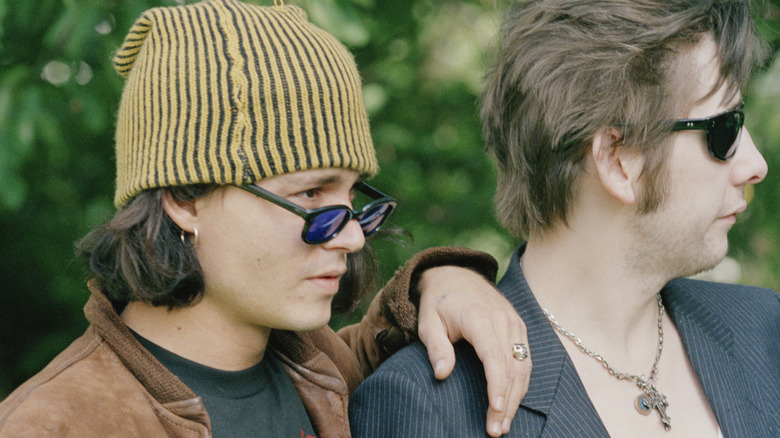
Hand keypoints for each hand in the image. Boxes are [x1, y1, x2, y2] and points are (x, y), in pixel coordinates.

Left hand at [417, 265, 529, 436]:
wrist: (454, 275)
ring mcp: (514, 322)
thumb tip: (442, 375)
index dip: (498, 388)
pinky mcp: (518, 326)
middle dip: (508, 402)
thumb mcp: (428, 322)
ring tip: (505, 423)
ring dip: (517, 396)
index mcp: (479, 318)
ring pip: (524, 365)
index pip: (495, 359)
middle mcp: (503, 320)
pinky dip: (522, 382)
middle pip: (513, 368)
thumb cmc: (438, 303)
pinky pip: (525, 358)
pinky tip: (512, 401)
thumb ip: (436, 348)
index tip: (495, 412)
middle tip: (497, 430)